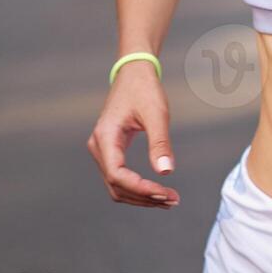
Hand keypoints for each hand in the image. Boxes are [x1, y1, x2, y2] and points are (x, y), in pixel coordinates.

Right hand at [85, 61, 178, 208]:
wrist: (134, 73)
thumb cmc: (144, 89)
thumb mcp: (156, 113)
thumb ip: (160, 143)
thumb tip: (166, 172)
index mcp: (105, 137)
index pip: (118, 175)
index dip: (141, 189)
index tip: (165, 193)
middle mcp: (98, 147)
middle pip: (116, 186)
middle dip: (144, 197)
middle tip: (172, 200)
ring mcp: (102, 150)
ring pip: (117, 186)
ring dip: (141, 196)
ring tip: (168, 199)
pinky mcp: (110, 151)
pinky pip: (120, 177)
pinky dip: (138, 188)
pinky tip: (157, 191)